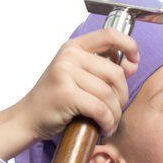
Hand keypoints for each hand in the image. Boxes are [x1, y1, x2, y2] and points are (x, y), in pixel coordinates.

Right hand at [17, 28, 139, 140]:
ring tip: (109, 122)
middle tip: (115, 109)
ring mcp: (65, 73)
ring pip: (109, 94)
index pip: (109, 34)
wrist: (27, 117)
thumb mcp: (78, 76)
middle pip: (115, 73)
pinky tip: (104, 128)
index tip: (135, 61)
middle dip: (122, 96)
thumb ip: (103, 67)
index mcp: (74, 47)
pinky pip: (100, 109)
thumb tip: (132, 64)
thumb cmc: (56, 99)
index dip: (129, 45)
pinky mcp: (66, 94)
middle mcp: (69, 56)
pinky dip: (107, 122)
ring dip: (115, 113)